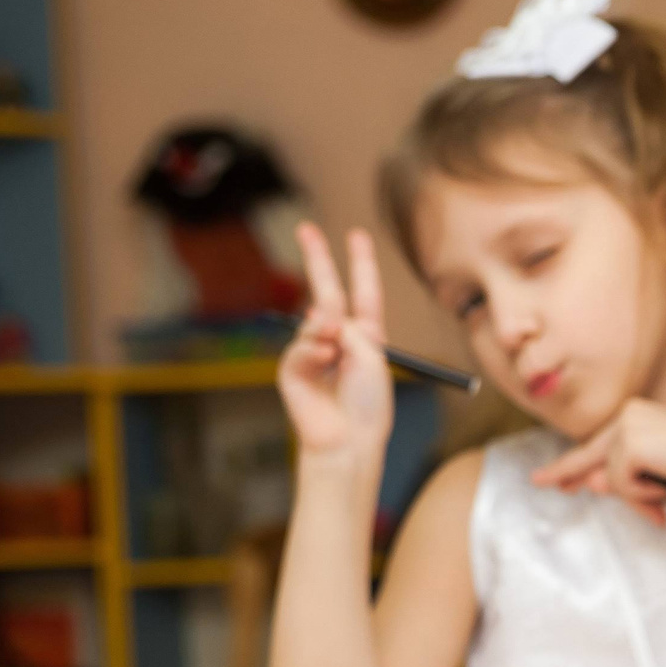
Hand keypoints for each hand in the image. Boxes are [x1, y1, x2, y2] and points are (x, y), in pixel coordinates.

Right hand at [280, 223, 393, 469]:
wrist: (349, 439)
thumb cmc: (369, 404)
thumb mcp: (373, 358)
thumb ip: (349, 328)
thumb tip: (320, 314)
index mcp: (367, 337)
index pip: (364, 292)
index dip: (361, 263)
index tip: (357, 235)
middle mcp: (340, 339)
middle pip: (327, 291)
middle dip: (318, 259)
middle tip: (306, 228)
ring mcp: (313, 351)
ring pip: (315, 319)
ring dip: (326, 328)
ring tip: (335, 350)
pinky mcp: (292, 367)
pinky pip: (301, 344)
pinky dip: (313, 350)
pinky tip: (323, 363)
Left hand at [529, 397, 665, 525]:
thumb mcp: (659, 480)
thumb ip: (625, 481)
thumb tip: (591, 484)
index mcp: (642, 416)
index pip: (603, 445)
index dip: (575, 465)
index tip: (557, 478)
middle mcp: (631, 413)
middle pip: (591, 455)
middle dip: (566, 471)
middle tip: (539, 482)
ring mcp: (628, 424)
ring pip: (609, 477)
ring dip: (636, 494)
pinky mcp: (628, 440)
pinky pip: (619, 482)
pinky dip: (640, 492)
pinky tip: (665, 482)